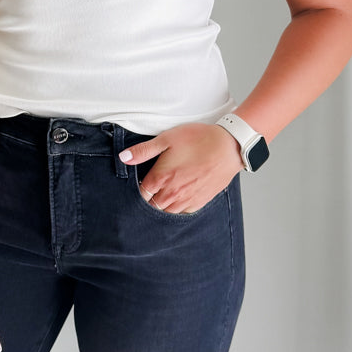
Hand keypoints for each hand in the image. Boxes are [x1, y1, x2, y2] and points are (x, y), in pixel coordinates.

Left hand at [119, 122, 244, 212]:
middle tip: (148, 192)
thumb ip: (143, 151)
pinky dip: (176, 209)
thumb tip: (123, 157)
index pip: (140, 194)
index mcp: (160, 179)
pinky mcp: (200, 202)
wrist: (228, 147)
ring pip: (166, 212)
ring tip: (160, 197)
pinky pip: (182, 213)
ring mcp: (186, 200)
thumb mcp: (167, 139)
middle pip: (152, 206)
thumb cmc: (198, 140)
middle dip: (147, 201)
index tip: (138, 186)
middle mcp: (172, 194)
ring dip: (161, 207)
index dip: (136, 191)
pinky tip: (176, 200)